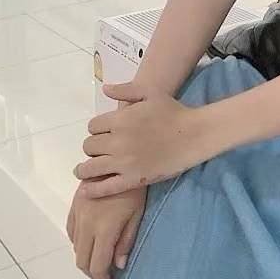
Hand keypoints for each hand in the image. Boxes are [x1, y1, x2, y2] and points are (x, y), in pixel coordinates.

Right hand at [66, 183, 146, 278]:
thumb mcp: (137, 214)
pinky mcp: (74, 205)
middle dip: (92, 273)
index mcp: (103, 230)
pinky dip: (78, 242)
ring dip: (85, 258)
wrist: (117, 160)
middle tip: (105, 276)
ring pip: (75, 246)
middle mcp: (86, 225)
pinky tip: (89, 241)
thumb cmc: (134, 187)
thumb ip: (126, 241)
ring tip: (99, 259)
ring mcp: (78, 214)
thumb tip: (118, 265)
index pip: (97, 265)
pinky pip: (71, 231)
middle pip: (82, 260)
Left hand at [74, 81, 211, 198]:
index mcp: (119, 120)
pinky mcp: (133, 179)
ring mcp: (124, 162)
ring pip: (90, 168)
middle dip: (92, 147)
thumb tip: (104, 89)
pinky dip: (92, 189)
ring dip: (85, 168)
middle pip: (89, 146)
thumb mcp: (150, 93)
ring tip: (85, 170)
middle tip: (100, 150)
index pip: (92, 126)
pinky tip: (86, 189)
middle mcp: (117, 141)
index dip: (96, 129)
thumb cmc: (173, 111)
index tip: (103, 133)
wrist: (193, 134)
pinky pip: (105, 187)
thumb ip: (125, 90)